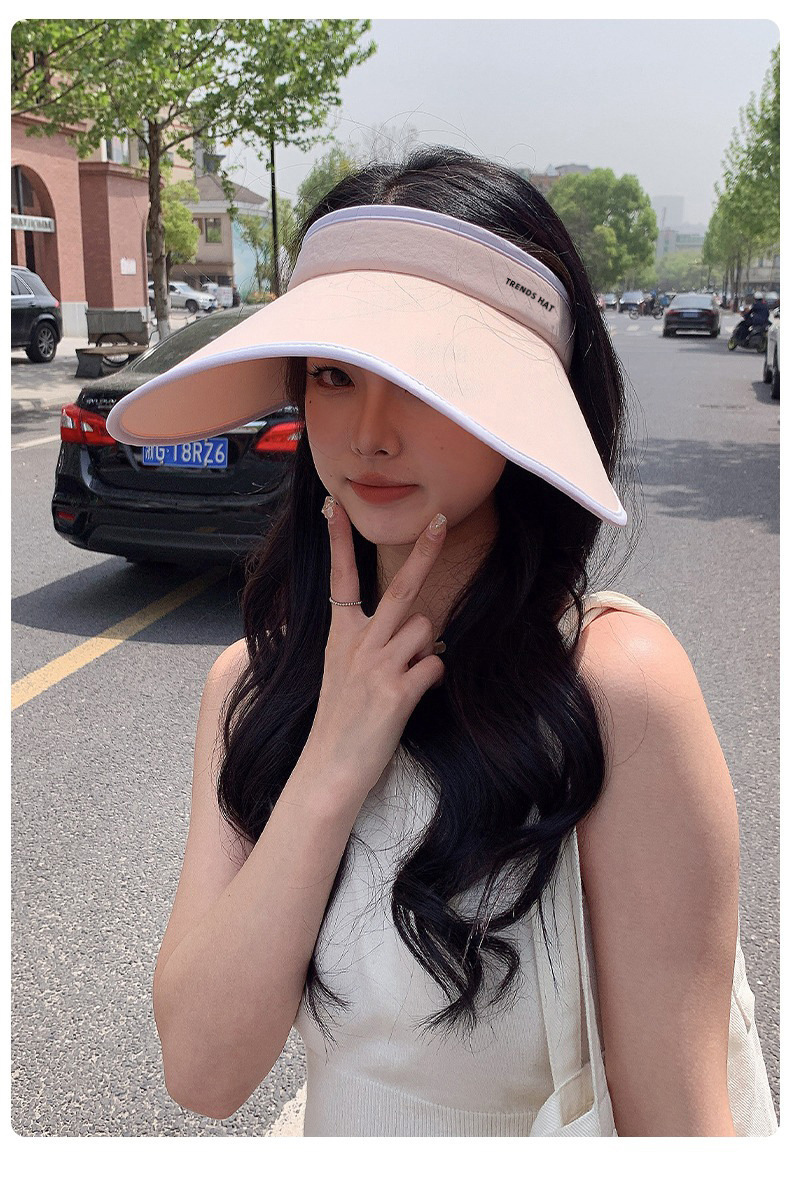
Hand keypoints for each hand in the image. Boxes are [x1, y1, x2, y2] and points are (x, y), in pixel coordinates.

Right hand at [302, 495, 447, 802]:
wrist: (329, 768)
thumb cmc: (338, 721)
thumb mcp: (339, 672)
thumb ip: (367, 644)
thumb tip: (413, 632)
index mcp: (340, 635)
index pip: (339, 578)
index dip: (339, 542)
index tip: (336, 507)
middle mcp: (358, 643)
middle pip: (401, 588)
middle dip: (425, 552)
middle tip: (443, 519)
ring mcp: (378, 665)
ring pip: (426, 630)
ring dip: (426, 650)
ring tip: (404, 678)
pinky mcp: (397, 691)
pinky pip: (434, 667)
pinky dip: (431, 678)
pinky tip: (412, 695)